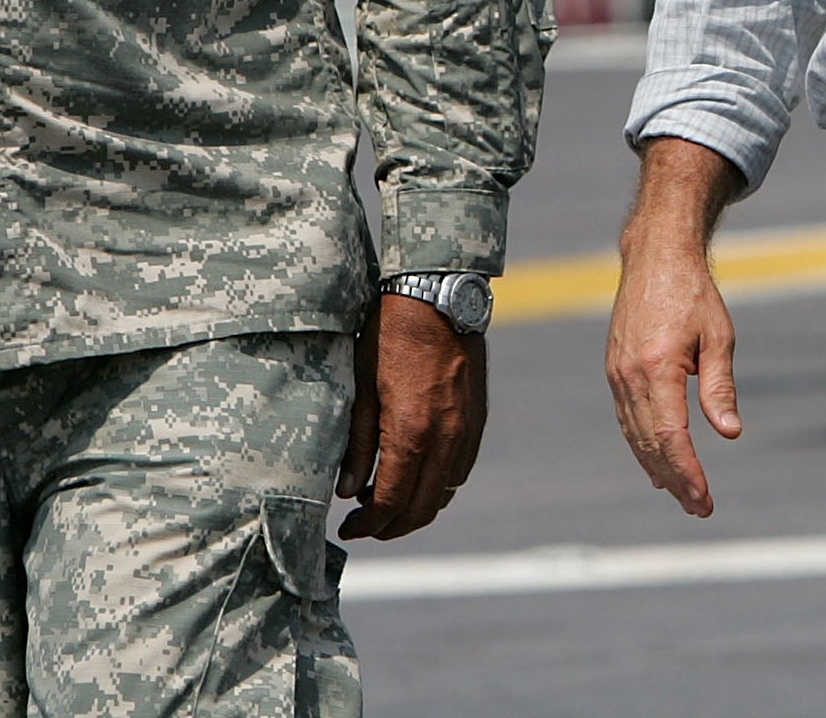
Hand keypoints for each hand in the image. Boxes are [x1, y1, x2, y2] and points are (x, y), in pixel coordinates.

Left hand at [336, 293, 486, 540]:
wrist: (438, 297)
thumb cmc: (390, 337)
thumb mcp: (361, 388)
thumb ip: (357, 444)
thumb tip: (348, 491)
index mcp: (411, 433)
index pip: (391, 501)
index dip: (368, 524)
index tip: (348, 528)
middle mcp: (446, 439)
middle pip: (422, 508)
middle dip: (392, 526)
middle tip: (366, 525)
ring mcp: (467, 431)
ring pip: (445, 493)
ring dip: (416, 507)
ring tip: (387, 501)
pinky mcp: (477, 419)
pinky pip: (460, 469)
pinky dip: (437, 485)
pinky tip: (416, 474)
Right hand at [605, 222, 739, 517]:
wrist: (655, 257)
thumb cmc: (694, 294)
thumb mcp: (718, 337)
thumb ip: (720, 387)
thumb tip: (729, 433)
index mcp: (657, 367)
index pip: (671, 436)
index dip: (688, 473)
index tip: (704, 499)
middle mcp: (629, 376)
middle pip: (650, 444)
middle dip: (676, 480)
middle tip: (699, 508)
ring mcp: (617, 374)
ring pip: (635, 436)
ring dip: (657, 469)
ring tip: (683, 496)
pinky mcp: (614, 371)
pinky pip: (627, 419)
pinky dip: (642, 446)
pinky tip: (657, 465)